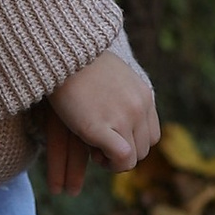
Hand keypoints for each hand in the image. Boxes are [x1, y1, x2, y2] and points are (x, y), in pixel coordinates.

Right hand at [49, 48, 158, 181]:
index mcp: (144, 96)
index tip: (113, 137)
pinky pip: (121, 157)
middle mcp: (138, 108)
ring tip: (94, 147)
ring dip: (113, 159)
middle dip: (122, 153)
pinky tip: (93, 150)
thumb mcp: (117, 76)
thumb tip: (123, 117)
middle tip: (100, 145)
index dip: (132, 142)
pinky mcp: (99, 127)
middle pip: (142, 150)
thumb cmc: (83, 65)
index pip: (151, 136)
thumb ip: (126, 94)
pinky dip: (109, 160)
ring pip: (132, 158)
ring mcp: (122, 117)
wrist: (64, 54)